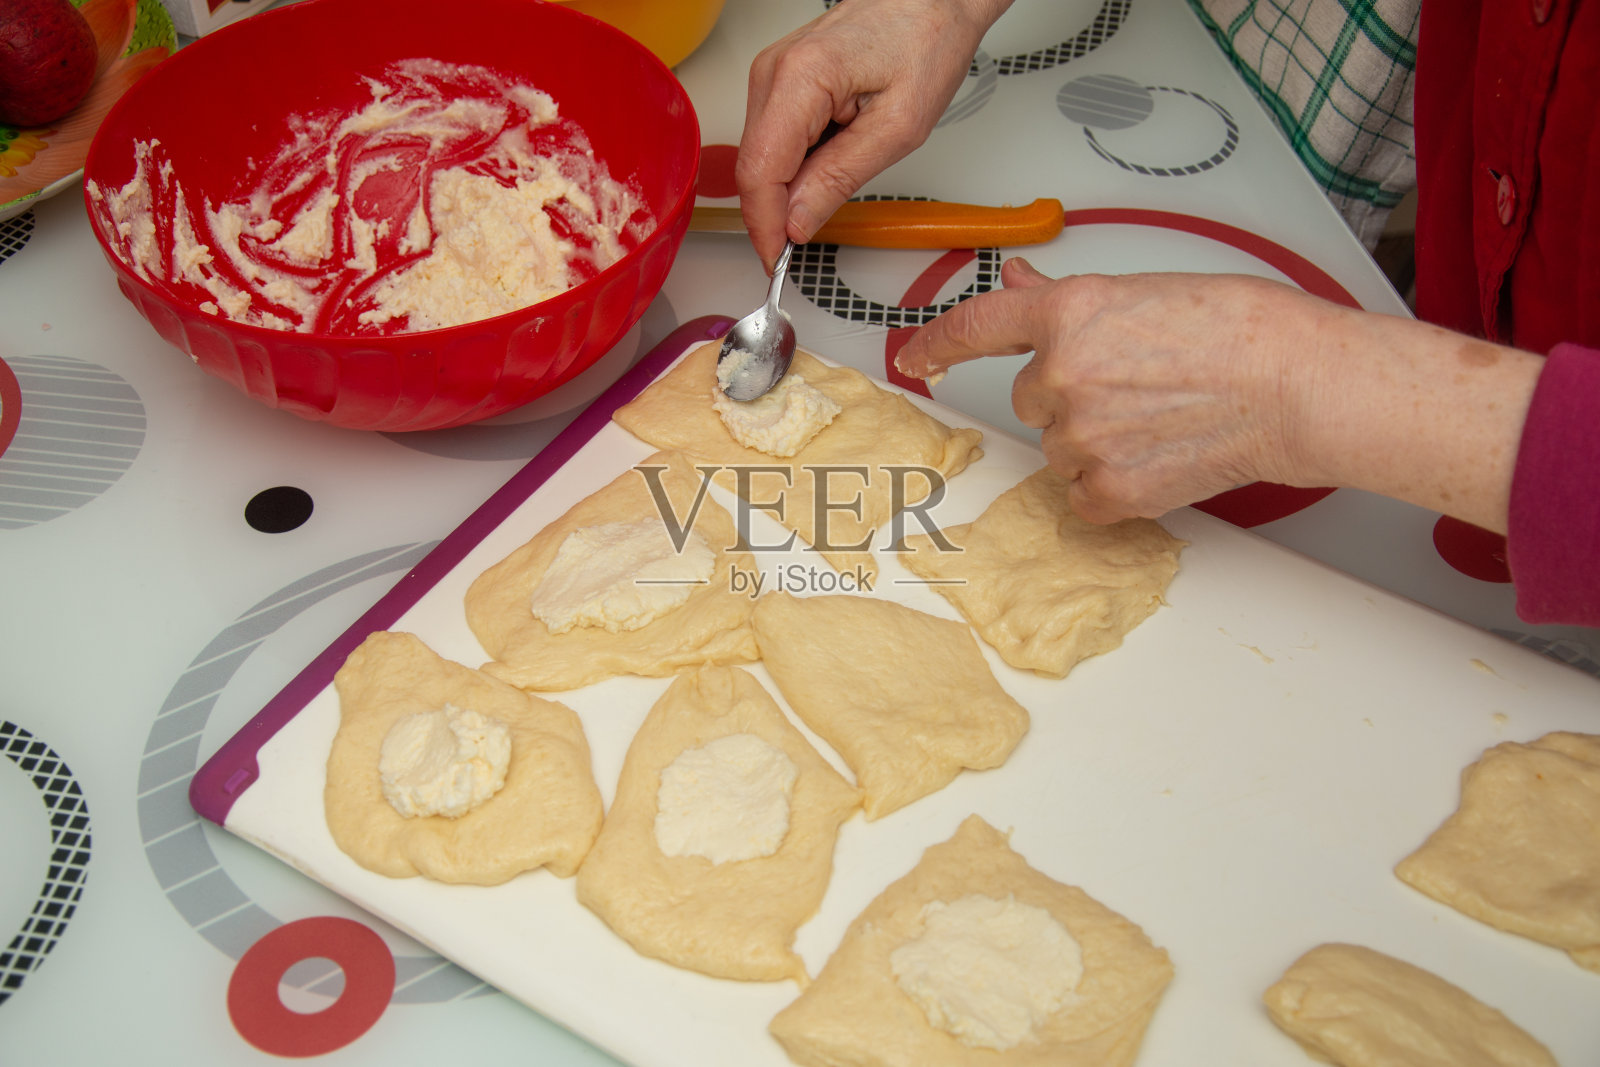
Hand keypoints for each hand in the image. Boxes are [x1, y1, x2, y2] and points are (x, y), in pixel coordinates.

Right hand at [737, 0, 1011, 270]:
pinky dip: (796, 163)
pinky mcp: (780, 79)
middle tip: (810, 237)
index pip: (760, 172)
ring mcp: (772, 73)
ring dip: (790, 185)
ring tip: (844, 170)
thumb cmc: (925, 42)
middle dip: (776, 211)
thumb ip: (840, 178)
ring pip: (762, 156)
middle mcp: (774, 72)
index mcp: (800, 79)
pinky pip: (774, 138)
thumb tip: (797, 222)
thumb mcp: (897, 128)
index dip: (765, 226)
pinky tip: (834, 153)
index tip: (777, 260)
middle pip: (754, 166)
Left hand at [895, 259, 1541, 531]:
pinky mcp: (1108, 491)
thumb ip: (1065, 297)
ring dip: (1096, 438)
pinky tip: (1161, 454)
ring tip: (1163, 415)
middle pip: (1032, 397)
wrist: (1293, 385)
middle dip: (1073, 392)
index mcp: (1068, 315)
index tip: (913, 357)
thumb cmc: (1238, 329)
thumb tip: (1018, 279)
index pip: (977, 327)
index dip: (936, 344)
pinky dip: (1115, 484)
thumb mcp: (1141, 290)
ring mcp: (1082, 437)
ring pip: (1060, 447)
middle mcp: (1062, 375)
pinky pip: (1084, 496)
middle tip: (1139, 381)